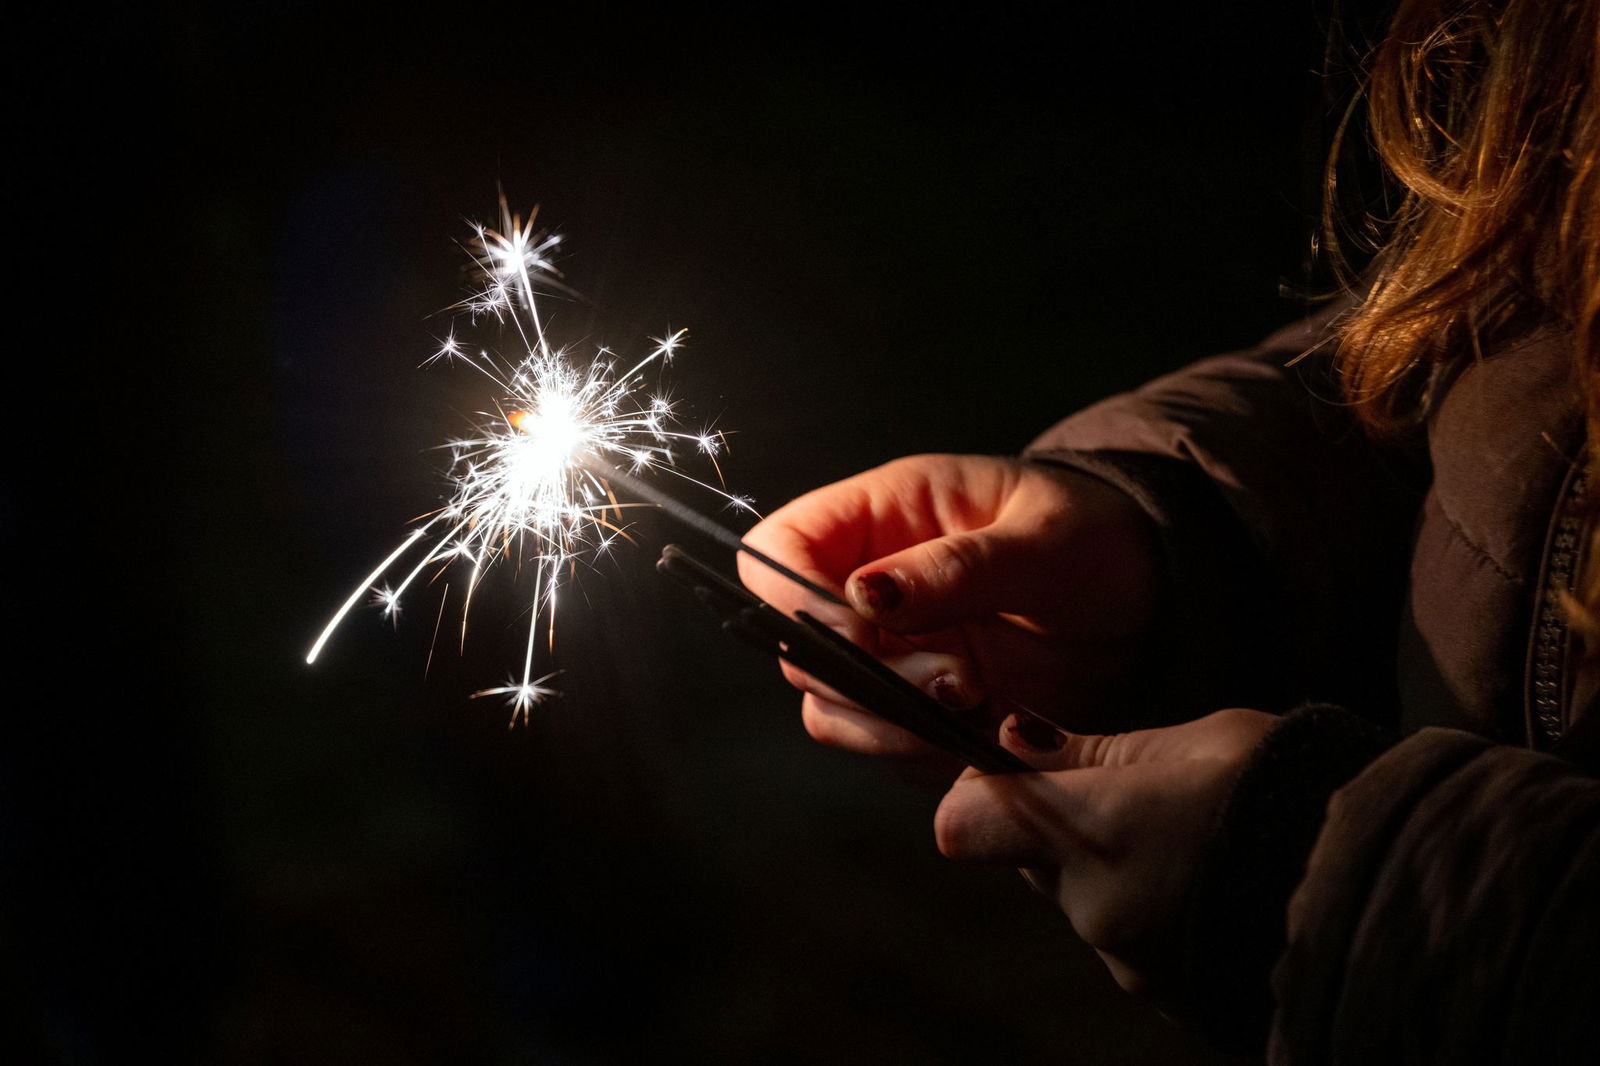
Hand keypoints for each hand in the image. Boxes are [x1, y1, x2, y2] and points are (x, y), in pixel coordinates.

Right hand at [738, 454, 1160, 770]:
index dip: (794, 599)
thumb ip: (958, 565)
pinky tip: (992, 731)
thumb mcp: (1043, 536)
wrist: (1147, 596)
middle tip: (958, 681)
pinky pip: (892, 749)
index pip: (776, 551)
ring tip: (978, 707)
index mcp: (879, 515)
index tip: (865, 635)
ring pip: (833, 710)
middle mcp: (867, 587)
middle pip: (796, 647)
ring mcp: (890, 652)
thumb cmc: (1095, 537)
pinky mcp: (920, 708)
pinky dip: (931, 755)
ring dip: (892, 726)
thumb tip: (866, 593)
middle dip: (863, 678)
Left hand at [935, 707, 1277, 997]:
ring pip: (1090, 903)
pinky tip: (1222, 888)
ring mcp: (1134, 963)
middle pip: (1035, 863)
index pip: (966, 822)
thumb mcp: (1191, 743)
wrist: (1391, 888)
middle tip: (1147, 795)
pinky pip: (1138, 944)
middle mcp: (1095, 908)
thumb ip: (1090, 752)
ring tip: (1206, 842)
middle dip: (1068, 828)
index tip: (1029, 765)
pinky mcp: (1174, 999)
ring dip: (1122, 872)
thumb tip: (1013, 739)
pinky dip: (1164, 914)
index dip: (985, 793)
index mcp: (1089, 830)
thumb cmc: (1292, 789)